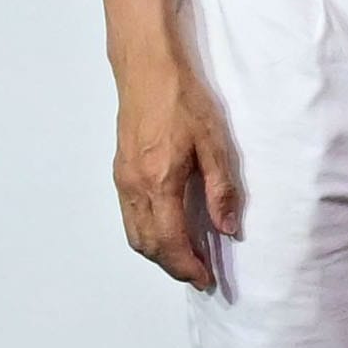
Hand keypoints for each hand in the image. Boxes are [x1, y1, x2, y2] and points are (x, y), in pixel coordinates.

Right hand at [113, 48, 244, 290]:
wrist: (148, 69)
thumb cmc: (183, 100)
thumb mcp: (214, 142)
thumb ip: (221, 189)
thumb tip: (227, 229)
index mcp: (159, 183)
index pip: (170, 242)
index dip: (188, 266)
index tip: (207, 279)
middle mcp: (134, 187)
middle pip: (148, 245)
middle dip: (173, 266)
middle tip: (199, 274)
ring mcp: (123, 180)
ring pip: (134, 234)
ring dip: (158, 253)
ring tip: (185, 258)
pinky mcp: (120, 171)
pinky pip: (129, 217)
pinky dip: (147, 234)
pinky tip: (167, 230)